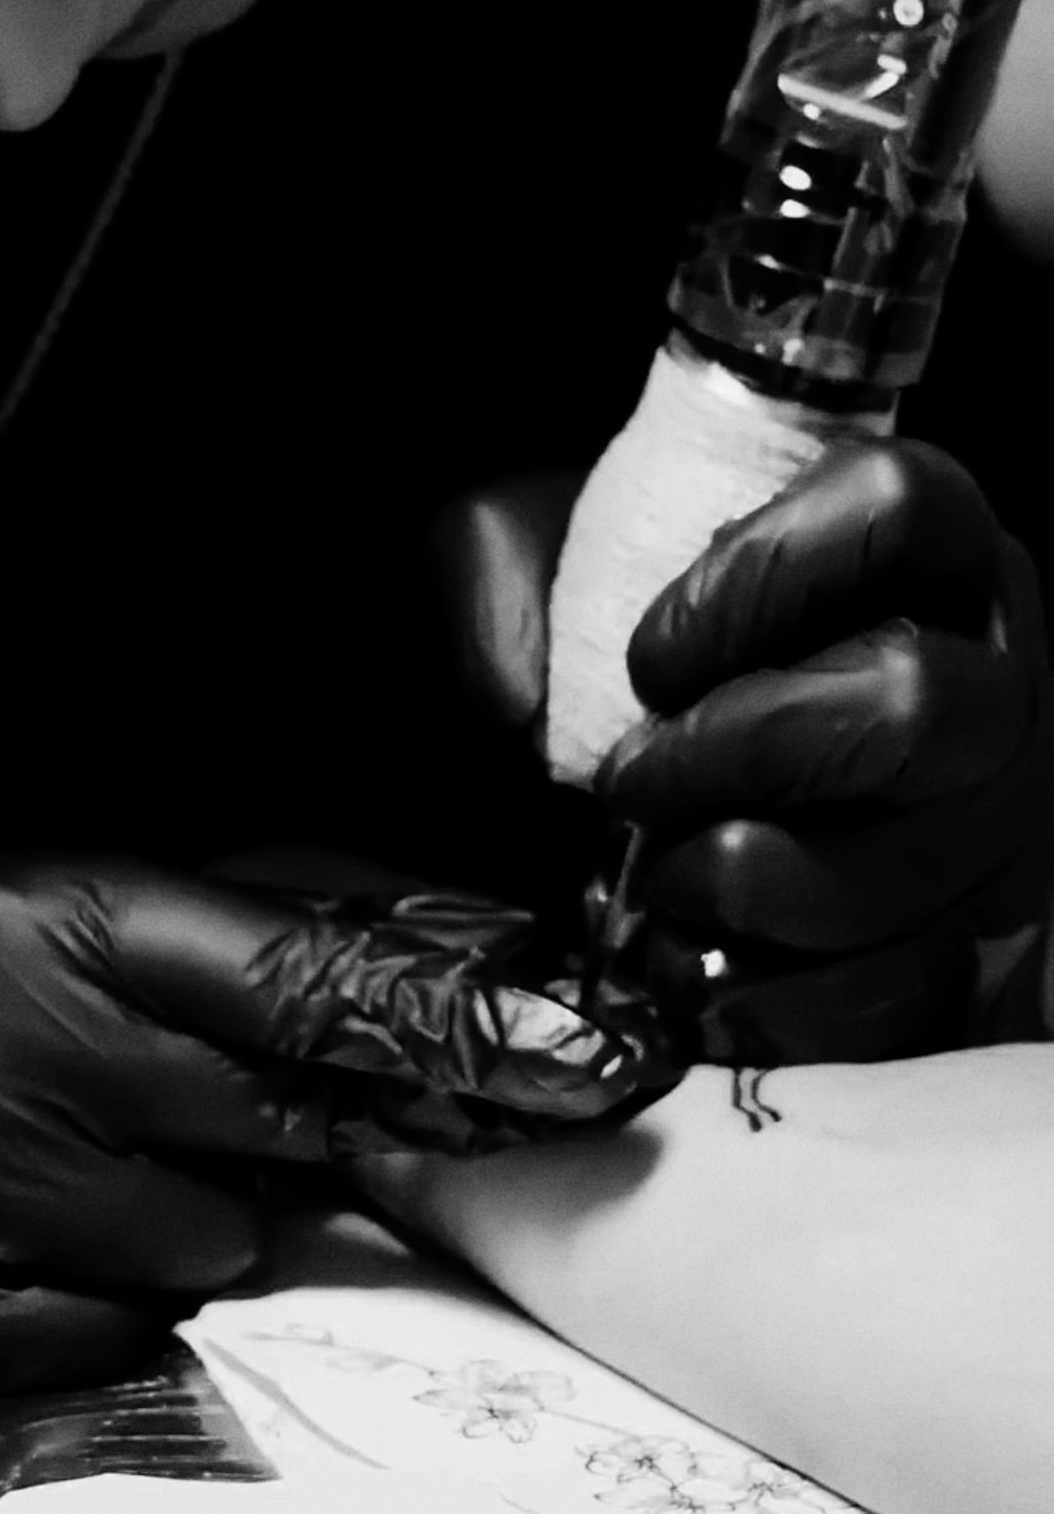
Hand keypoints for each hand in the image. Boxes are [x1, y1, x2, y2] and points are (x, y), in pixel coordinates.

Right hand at [0, 854, 679, 1410]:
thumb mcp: (85, 903)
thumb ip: (265, 934)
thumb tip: (458, 969)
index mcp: (65, 921)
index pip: (309, 981)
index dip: (460, 1019)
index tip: (588, 1051)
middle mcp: (22, 1058)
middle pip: (287, 1122)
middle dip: (320, 1113)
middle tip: (253, 1085)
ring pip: (217, 1240)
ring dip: (190, 1202)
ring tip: (80, 1140)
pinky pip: (125, 1324)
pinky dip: (108, 1279)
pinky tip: (32, 1214)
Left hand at [438, 441, 1052, 1059]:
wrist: (730, 827)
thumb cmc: (665, 688)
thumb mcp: (594, 580)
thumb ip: (533, 571)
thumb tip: (509, 681)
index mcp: (933, 558)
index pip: (899, 508)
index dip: (759, 581)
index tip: (651, 661)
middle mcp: (1001, 685)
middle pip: (908, 704)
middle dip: (734, 754)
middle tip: (635, 781)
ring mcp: (1006, 832)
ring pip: (884, 873)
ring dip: (723, 886)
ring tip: (658, 878)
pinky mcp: (985, 964)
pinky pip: (880, 1005)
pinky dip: (756, 1002)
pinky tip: (694, 967)